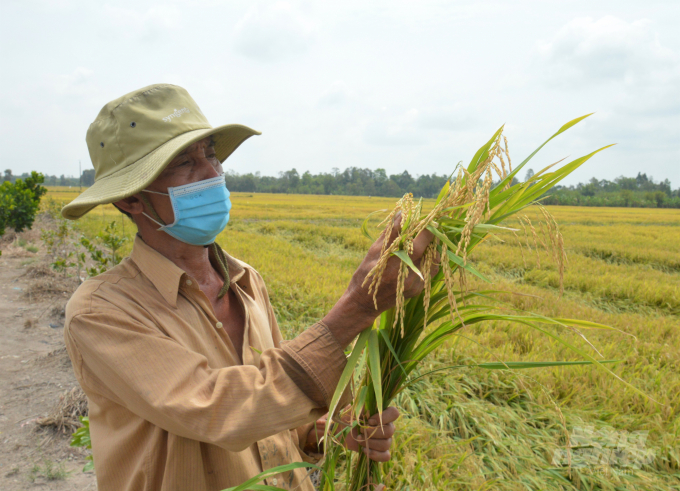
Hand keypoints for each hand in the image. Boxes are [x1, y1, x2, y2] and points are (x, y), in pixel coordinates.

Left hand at [306, 407, 399, 462]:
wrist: (338, 430)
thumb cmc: (345, 417)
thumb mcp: (350, 409)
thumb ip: (359, 406)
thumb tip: (363, 406)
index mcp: (381, 413)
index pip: (394, 413)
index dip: (385, 417)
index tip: (369, 419)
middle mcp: (386, 426)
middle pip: (391, 430)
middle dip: (373, 432)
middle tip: (361, 431)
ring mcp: (384, 439)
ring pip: (387, 444)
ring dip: (371, 443)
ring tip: (359, 440)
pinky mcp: (379, 452)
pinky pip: (386, 456)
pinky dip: (376, 455)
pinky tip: (365, 451)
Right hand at [324, 214, 434, 346]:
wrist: (364, 303)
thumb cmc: (365, 274)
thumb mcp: (373, 252)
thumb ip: (390, 234)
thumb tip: (402, 214)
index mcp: (396, 264)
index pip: (420, 243)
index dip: (427, 230)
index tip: (428, 220)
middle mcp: (408, 275)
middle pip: (429, 251)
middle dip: (430, 238)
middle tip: (426, 229)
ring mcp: (415, 284)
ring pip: (433, 262)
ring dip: (430, 251)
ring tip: (420, 245)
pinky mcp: (418, 290)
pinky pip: (429, 272)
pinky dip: (426, 262)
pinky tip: (415, 259)